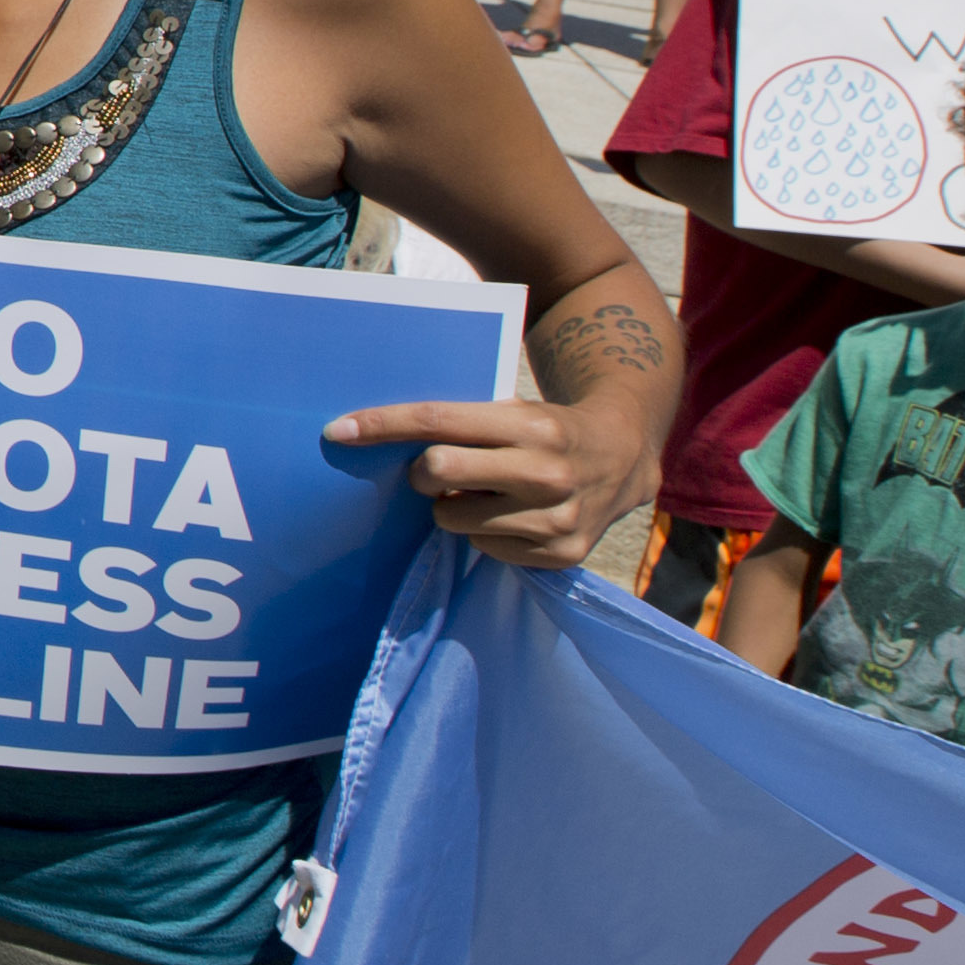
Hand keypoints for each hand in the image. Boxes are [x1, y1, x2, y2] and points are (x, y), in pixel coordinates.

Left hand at [329, 391, 646, 569]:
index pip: (438, 422)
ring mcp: (556, 519)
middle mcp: (546, 472)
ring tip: (488, 493)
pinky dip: (485, 532)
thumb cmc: (548, 428)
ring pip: (452, 518)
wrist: (626, 456)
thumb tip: (376, 438)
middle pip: (438, 471)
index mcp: (531, 425)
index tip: (338, 429)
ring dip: (454, 506)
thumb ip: (463, 424)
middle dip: (423, 471)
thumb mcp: (516, 410)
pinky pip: (483, 549)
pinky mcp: (561, 555)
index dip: (383, 425)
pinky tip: (513, 517)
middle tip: (436, 468)